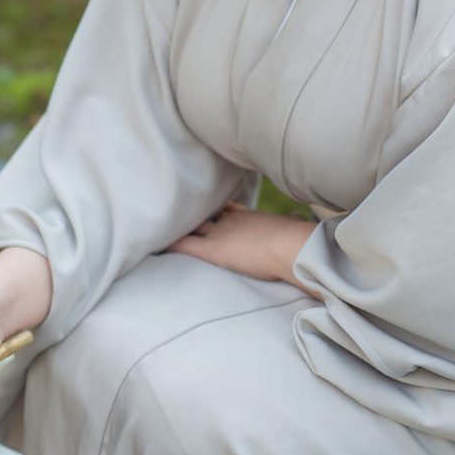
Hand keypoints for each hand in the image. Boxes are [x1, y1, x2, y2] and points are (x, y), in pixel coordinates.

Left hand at [166, 201, 320, 296]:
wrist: (293, 247)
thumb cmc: (298, 241)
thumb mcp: (294, 226)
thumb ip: (292, 221)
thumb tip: (298, 216)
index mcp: (249, 216)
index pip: (226, 209)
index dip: (215, 209)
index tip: (204, 204)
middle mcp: (230, 221)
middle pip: (205, 213)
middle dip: (192, 213)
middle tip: (175, 208)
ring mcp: (220, 234)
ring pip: (191, 226)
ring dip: (178, 226)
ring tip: (158, 225)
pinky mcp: (212, 250)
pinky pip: (185, 245)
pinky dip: (171, 244)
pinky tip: (156, 245)